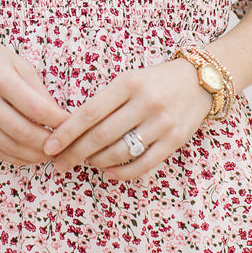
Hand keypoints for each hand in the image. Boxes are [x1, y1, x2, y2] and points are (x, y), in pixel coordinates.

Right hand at [0, 22, 70, 166]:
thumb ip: (38, 90)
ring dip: (35, 155)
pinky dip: (16, 157)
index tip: (74, 124)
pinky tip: (31, 155)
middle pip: (23, 133)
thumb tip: (58, 117)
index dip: (59, 122)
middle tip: (67, 145)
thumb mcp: (17, 62)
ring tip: (53, 153)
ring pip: (9, 147)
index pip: (36, 109)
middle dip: (50, 144)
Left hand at [42, 57, 213, 180]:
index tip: (50, 146)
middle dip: (76, 152)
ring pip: (120, 151)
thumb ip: (105, 101)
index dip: (67, 132)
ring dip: (97, 162)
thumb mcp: (129, 80)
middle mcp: (145, 102)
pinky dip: (122, 172)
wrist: (201, 80)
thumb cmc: (155, 81)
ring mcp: (161, 123)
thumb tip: (72, 130)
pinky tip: (108, 173)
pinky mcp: (175, 140)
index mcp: (128, 83)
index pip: (90, 112)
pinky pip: (144, 163)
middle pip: (101, 135)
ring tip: (85, 163)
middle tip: (59, 163)